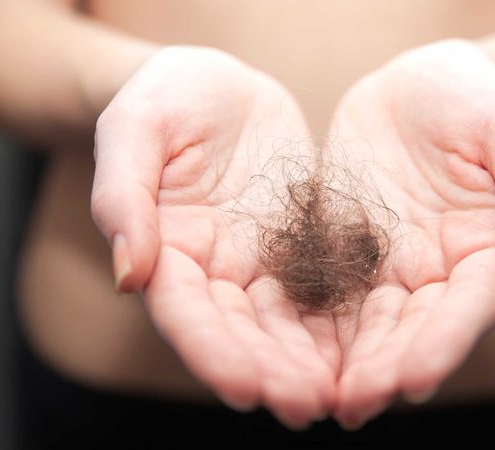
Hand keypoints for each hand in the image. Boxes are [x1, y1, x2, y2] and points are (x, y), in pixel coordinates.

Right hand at [91, 47, 336, 428]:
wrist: (217, 85)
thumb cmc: (164, 99)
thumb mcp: (135, 131)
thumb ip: (124, 198)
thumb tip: (129, 275)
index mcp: (167, 248)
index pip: (185, 311)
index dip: (212, 351)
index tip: (243, 389)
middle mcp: (214, 269)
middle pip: (241, 332)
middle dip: (272, 372)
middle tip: (307, 407)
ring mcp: (259, 261)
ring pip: (285, 323)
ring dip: (310, 362)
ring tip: (343, 396)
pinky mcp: (300, 245)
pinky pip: (323, 288)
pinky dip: (342, 322)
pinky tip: (370, 349)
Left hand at [328, 40, 494, 427]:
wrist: (420, 83)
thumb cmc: (478, 100)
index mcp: (484, 251)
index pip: (467, 308)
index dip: (443, 345)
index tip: (413, 380)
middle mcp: (434, 270)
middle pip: (412, 330)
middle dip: (384, 369)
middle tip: (354, 405)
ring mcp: (387, 263)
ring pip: (365, 324)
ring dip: (343, 363)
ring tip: (315, 397)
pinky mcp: (343, 248)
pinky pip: (325, 290)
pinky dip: (308, 323)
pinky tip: (282, 349)